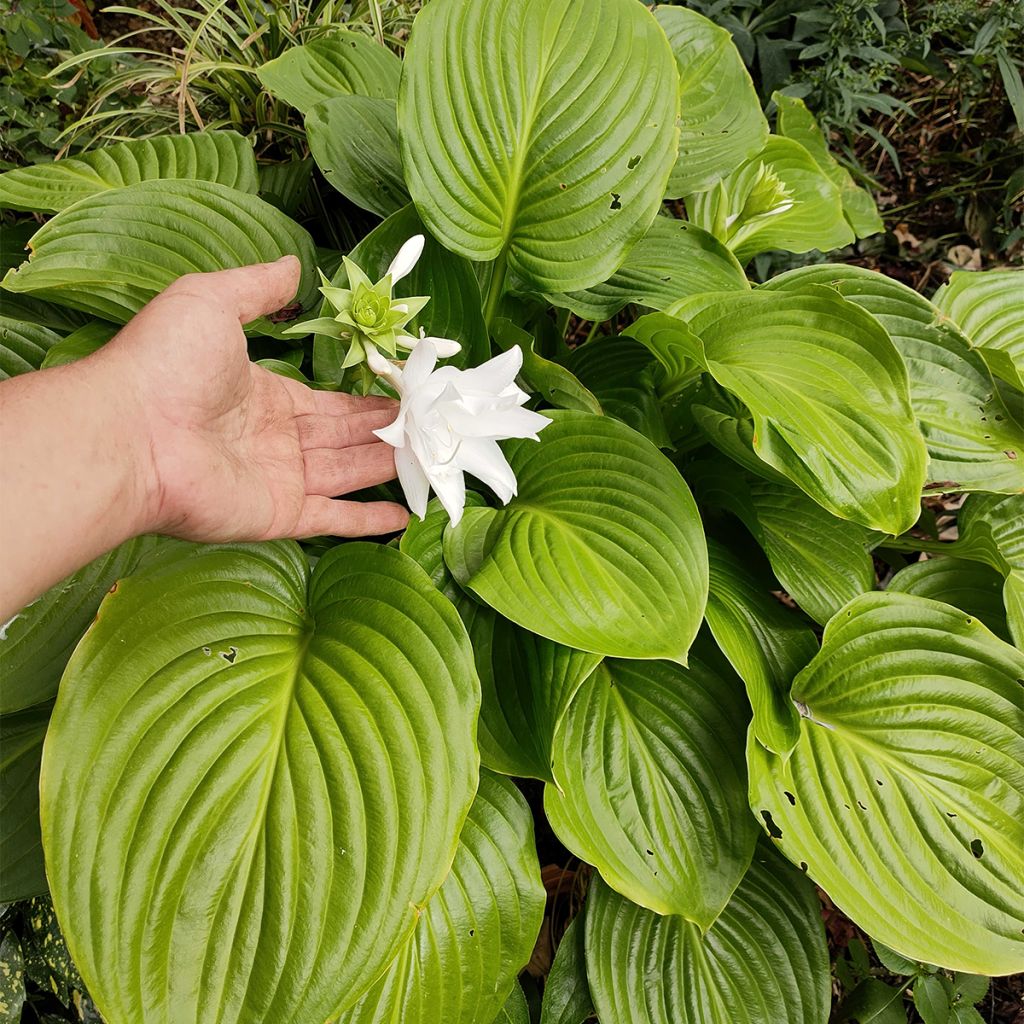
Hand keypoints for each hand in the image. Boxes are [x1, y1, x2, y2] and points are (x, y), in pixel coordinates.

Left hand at [108, 257, 409, 540]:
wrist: (131, 433)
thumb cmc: (166, 364)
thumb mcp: (210, 302)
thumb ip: (256, 287)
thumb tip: (295, 264)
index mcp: (264, 397)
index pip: (327, 403)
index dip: (366, 398)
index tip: (406, 392)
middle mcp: (275, 441)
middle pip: (344, 437)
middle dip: (387, 431)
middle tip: (432, 425)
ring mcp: (278, 480)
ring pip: (348, 473)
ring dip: (389, 467)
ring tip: (435, 459)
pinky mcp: (278, 514)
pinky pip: (333, 519)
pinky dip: (369, 519)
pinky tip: (406, 515)